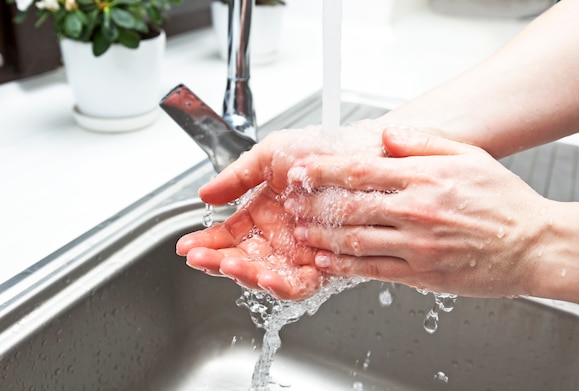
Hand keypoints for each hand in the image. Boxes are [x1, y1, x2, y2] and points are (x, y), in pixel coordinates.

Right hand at [176, 122, 387, 299]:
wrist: (362, 153)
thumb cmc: (321, 151)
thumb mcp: (269, 156)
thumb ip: (236, 178)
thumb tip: (203, 195)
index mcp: (262, 216)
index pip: (228, 237)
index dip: (206, 244)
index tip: (186, 247)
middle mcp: (278, 239)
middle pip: (242, 261)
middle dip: (217, 262)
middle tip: (199, 258)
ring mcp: (300, 254)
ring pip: (265, 276)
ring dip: (244, 274)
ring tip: (228, 264)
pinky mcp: (324, 266)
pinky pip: (300, 283)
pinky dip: (282, 284)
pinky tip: (267, 275)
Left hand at [285, 128, 554, 298]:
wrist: (534, 245)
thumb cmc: (505, 201)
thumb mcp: (470, 155)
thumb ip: (424, 141)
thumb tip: (388, 134)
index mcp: (425, 178)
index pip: (361, 170)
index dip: (324, 171)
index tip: (302, 171)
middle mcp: (416, 211)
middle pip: (350, 207)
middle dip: (313, 205)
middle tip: (291, 203)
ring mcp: (417, 245)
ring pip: (355, 241)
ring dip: (321, 237)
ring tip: (300, 232)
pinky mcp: (421, 274)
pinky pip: (373, 270)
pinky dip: (344, 266)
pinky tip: (326, 261)